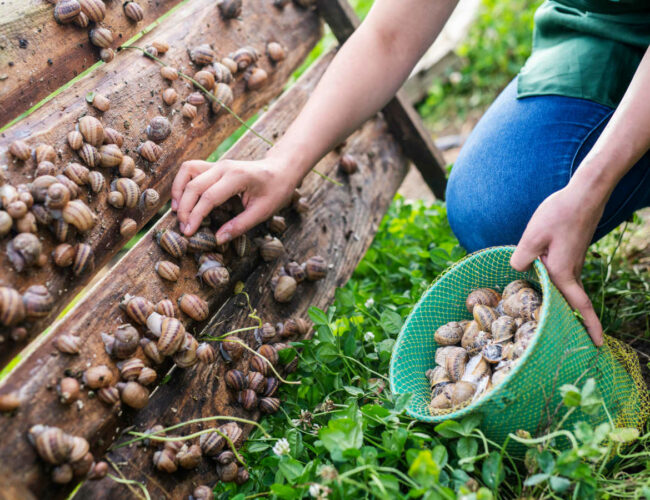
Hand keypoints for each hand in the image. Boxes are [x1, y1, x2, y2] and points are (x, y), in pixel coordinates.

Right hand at [171, 157, 297, 242]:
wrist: (282, 169)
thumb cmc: (276, 190)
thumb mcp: (262, 212)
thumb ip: (239, 226)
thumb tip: (217, 239)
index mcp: (237, 177)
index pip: (208, 197)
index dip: (195, 216)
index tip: (188, 233)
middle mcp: (224, 167)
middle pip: (194, 186)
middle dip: (184, 209)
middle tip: (183, 229)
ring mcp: (218, 164)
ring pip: (187, 171)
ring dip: (178, 191)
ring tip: (177, 212)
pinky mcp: (215, 166)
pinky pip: (191, 169)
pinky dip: (182, 183)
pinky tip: (182, 199)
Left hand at [510, 184, 605, 345]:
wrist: (584, 194)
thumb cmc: (559, 213)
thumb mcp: (532, 235)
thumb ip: (522, 257)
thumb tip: (517, 270)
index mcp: (562, 272)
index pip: (580, 306)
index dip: (590, 326)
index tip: (598, 344)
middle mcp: (571, 270)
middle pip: (571, 302)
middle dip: (573, 322)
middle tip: (566, 339)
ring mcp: (573, 262)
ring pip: (565, 287)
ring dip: (560, 303)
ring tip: (545, 316)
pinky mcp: (571, 254)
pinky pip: (563, 275)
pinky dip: (555, 285)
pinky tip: (540, 280)